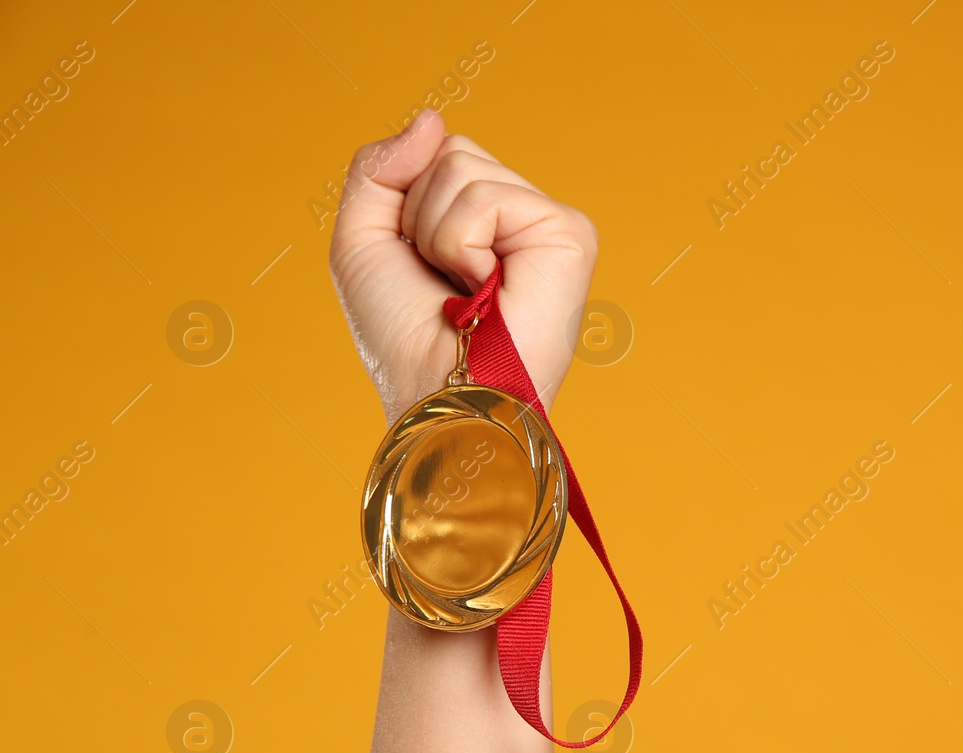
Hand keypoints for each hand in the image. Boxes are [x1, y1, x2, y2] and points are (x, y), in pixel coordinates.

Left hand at [329, 110, 597, 419]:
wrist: (440, 395)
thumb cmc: (404, 340)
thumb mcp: (363, 241)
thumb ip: (379, 168)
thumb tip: (433, 118)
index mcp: (484, 223)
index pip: (437, 154)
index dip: (405, 205)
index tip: (421, 270)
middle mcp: (522, 220)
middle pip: (452, 151)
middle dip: (419, 215)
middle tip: (444, 282)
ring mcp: (549, 224)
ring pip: (462, 166)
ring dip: (438, 235)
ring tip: (466, 290)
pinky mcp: (569, 234)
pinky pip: (485, 196)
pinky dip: (462, 244)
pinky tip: (486, 288)